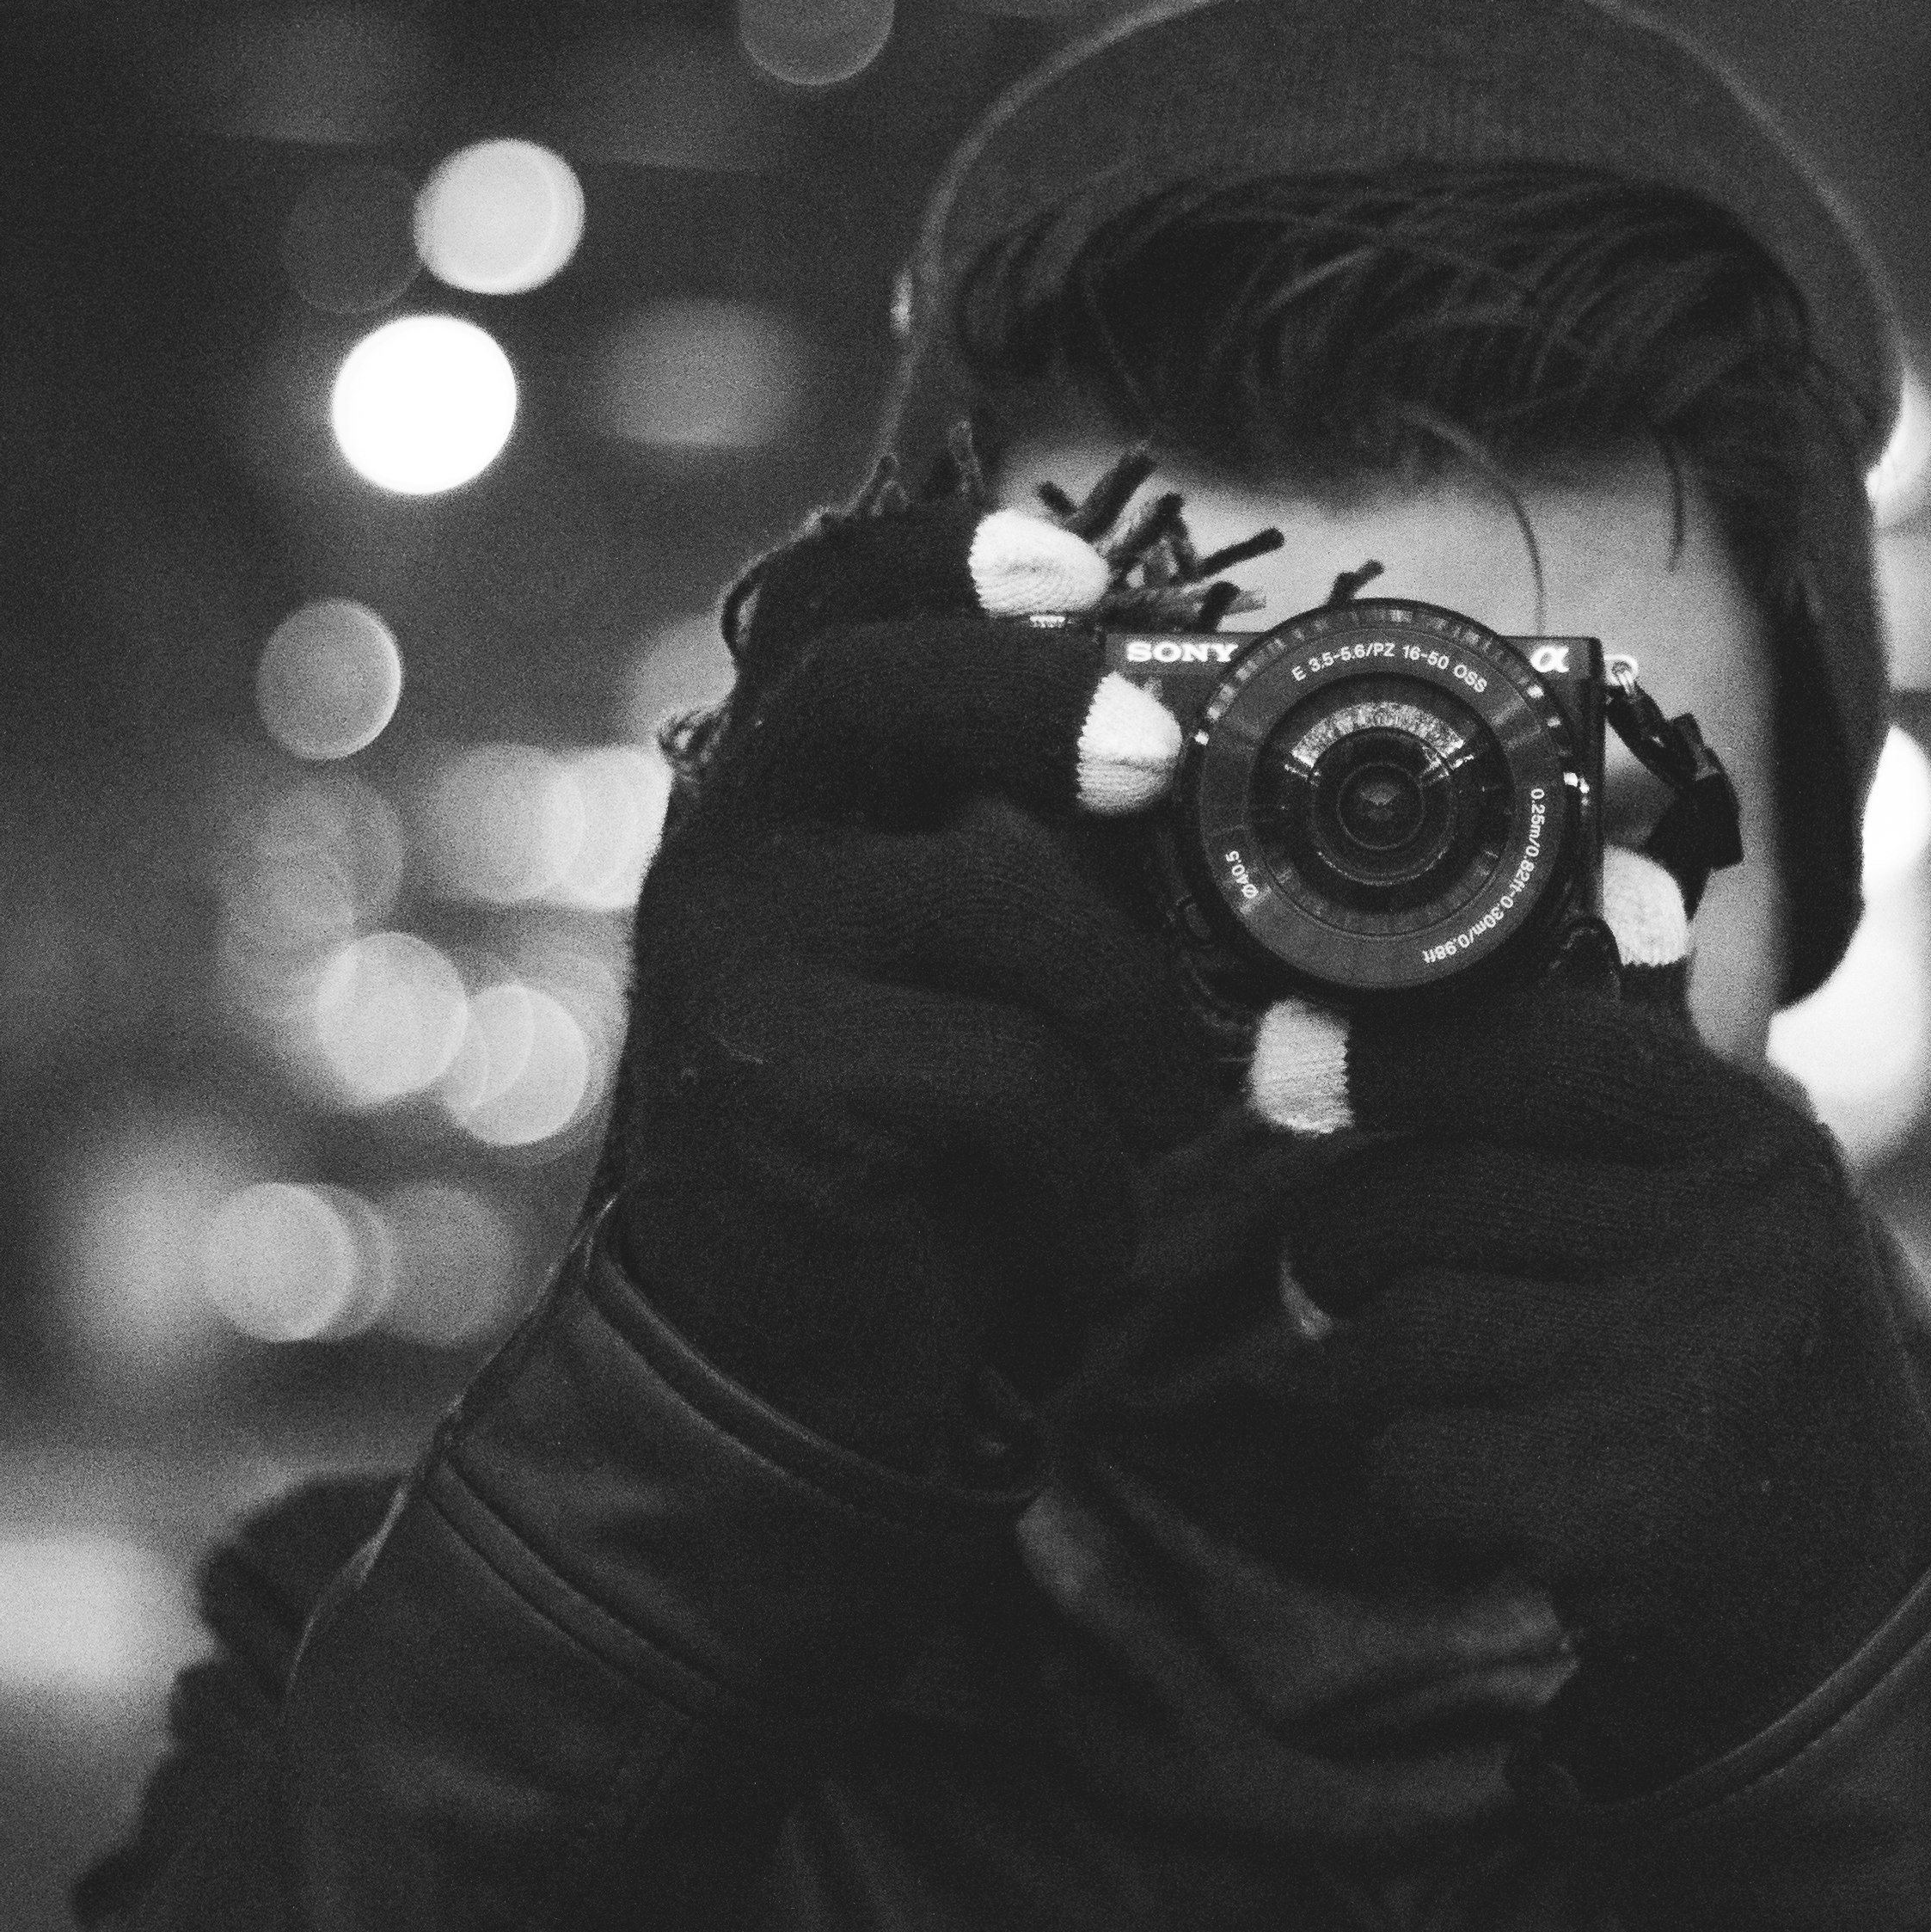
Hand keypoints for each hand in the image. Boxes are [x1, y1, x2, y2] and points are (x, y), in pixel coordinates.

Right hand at [600, 461, 1220, 1474]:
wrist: (785, 1375)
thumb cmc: (925, 1152)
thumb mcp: (974, 970)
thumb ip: (1035, 847)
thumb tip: (1202, 750)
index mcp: (784, 792)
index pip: (827, 604)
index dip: (947, 556)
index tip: (1072, 566)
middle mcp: (728, 847)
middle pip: (874, 687)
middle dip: (1043, 699)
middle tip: (1156, 765)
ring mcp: (736, 960)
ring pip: (1000, 899)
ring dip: (1129, 1025)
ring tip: (1142, 1123)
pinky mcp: (780, 1087)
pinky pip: (1006, 1072)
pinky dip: (1084, 1168)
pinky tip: (1064, 1232)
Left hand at [1275, 974, 1930, 1784]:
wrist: (1840, 1608)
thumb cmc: (1738, 1377)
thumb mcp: (1731, 1213)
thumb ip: (1628, 1086)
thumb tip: (1506, 949)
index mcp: (1758, 1149)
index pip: (1532, 1047)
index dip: (1388, 1054)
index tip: (1287, 1061)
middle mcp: (1733, 1245)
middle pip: (1428, 1194)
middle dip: (1341, 1244)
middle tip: (1333, 1286)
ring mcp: (1679, 1377)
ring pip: (1400, 1329)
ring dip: (1361, 1372)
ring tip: (1416, 1396)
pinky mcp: (1615, 1506)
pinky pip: (1409, 1456)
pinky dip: (1405, 1480)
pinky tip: (1480, 1495)